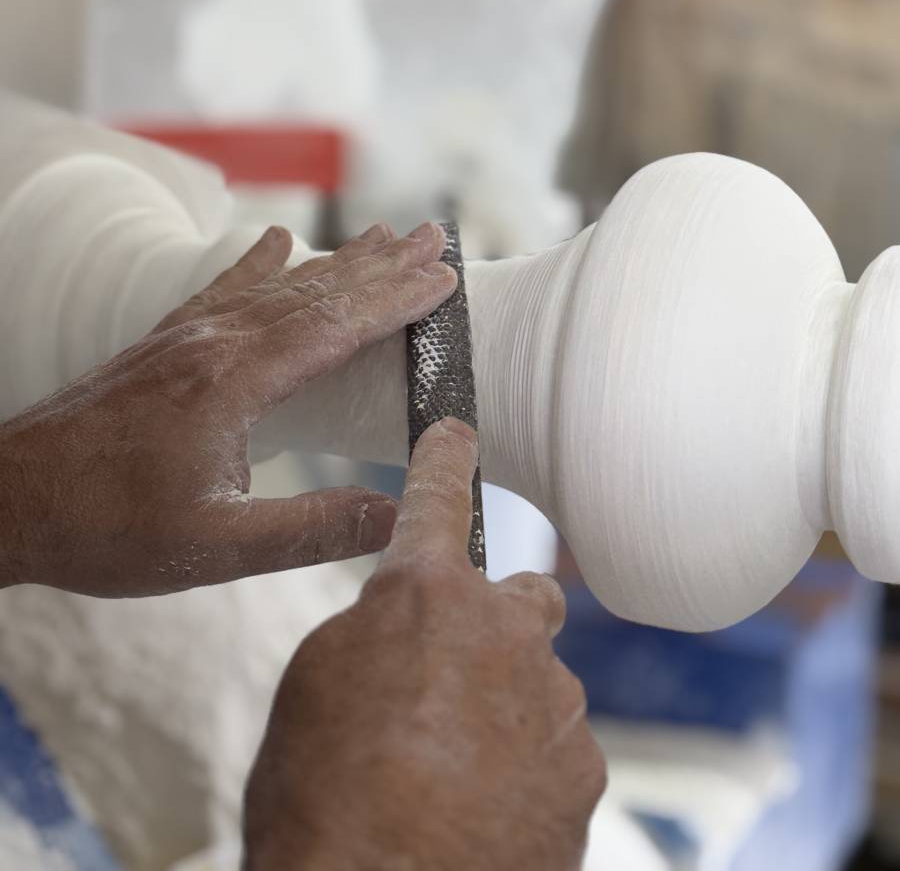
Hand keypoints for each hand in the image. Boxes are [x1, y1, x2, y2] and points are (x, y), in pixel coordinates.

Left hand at [0, 222, 456, 596]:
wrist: (10, 497)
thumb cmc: (105, 526)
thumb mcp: (213, 548)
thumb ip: (307, 531)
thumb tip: (394, 514)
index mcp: (232, 382)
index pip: (334, 328)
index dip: (394, 301)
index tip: (444, 277)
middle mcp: (213, 342)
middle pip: (315, 291)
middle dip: (381, 264)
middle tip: (434, 235)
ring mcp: (186, 336)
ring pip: (278, 284)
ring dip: (337, 259)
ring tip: (382, 234)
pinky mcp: (164, 344)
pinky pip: (228, 287)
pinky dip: (263, 262)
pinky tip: (278, 241)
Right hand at [243, 418, 605, 870]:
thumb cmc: (321, 799)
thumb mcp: (315, 686)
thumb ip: (374, 632)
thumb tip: (408, 630)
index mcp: (423, 596)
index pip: (437, 499)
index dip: (444, 459)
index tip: (458, 430)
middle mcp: (503, 633)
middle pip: (527, 594)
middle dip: (500, 620)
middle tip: (458, 673)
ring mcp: (553, 703)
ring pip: (539, 683)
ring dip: (505, 709)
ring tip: (449, 774)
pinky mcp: (582, 771)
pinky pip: (556, 750)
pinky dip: (526, 771)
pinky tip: (481, 812)